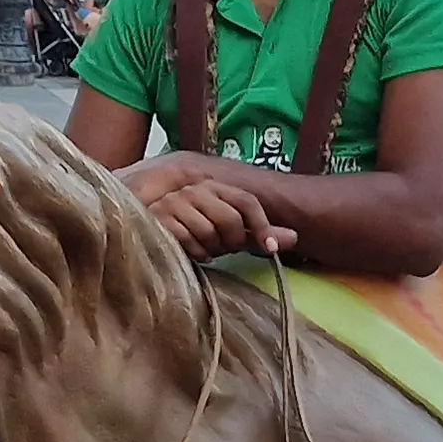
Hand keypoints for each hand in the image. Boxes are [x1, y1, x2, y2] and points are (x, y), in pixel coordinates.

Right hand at [122, 154, 292, 259]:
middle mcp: (196, 189)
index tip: (271, 250)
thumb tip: (295, 238)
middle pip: (232, 220)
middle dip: (230, 242)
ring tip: (200, 248)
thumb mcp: (228, 234)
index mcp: (215, 187)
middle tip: (220, 247)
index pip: (247, 202)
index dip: (263, 226)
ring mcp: (176, 202)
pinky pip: (189, 242)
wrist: (147, 235)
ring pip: (210, 233)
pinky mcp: (159, 218)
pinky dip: (193, 254)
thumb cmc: (192, 234)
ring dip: (209, 249)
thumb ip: (258, 234)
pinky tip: (186, 251)